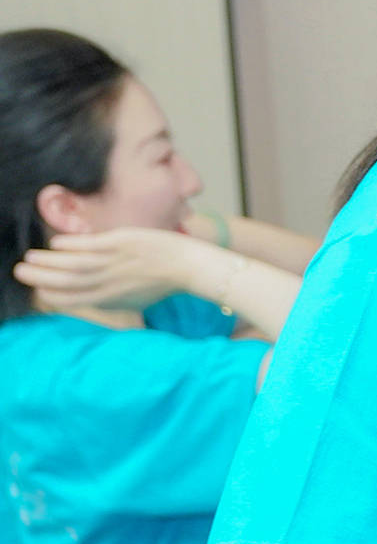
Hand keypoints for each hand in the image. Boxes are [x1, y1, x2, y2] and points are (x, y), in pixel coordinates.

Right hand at [11, 225, 215, 313]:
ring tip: (29, 258)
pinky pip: (90, 246)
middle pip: (67, 283)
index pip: (73, 300)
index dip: (50, 295)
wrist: (191, 267)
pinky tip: (55, 244)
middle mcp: (110, 284)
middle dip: (40, 279)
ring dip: (48, 262)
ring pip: (74, 265)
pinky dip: (70, 246)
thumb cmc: (161, 282)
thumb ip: (108, 298)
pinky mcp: (123, 243)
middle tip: (19, 272)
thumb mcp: (133, 298)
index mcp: (111, 299)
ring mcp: (116, 263)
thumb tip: (87, 298)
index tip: (34, 290)